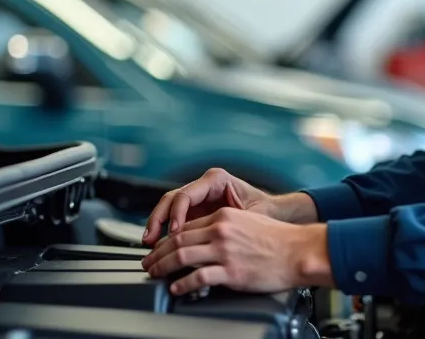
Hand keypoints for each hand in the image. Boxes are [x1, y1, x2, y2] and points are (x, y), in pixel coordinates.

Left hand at [141, 207, 332, 294]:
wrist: (299, 251)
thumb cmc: (279, 240)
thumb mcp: (247, 223)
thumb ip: (224, 228)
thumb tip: (203, 240)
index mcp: (224, 217)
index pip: (185, 227)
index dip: (166, 239)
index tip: (157, 248)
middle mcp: (221, 231)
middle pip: (177, 240)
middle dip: (157, 253)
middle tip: (148, 263)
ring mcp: (225, 251)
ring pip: (182, 256)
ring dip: (163, 267)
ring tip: (154, 274)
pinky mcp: (231, 271)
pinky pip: (198, 277)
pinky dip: (183, 284)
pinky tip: (177, 288)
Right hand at [142, 168, 271, 244]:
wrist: (274, 214)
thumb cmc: (266, 212)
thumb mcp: (250, 215)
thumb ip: (229, 223)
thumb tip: (210, 237)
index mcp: (216, 180)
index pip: (186, 195)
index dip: (176, 214)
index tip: (174, 233)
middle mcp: (204, 186)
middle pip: (171, 198)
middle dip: (158, 218)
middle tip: (151, 239)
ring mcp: (198, 198)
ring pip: (168, 207)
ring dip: (156, 224)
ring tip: (149, 243)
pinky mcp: (195, 211)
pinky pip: (175, 218)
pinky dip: (165, 231)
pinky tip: (159, 245)